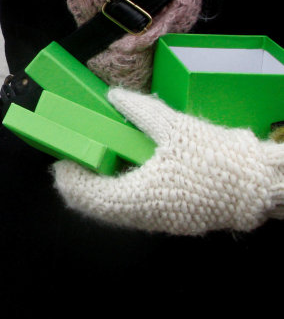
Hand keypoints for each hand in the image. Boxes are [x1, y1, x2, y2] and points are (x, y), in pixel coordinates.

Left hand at [53, 87, 283, 234]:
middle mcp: (146, 215)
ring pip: (118, 211)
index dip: (70, 179)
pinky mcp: (173, 219)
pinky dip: (123, 192)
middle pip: (100, 207)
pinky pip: (137, 210)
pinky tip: (124, 169)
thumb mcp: (173, 125)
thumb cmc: (214, 156)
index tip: (61, 160)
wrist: (257, 184)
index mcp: (140, 195)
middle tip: (75, 158)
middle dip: (83, 183)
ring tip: (97, 159)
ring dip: (102, 188)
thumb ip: (138, 110)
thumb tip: (112, 96)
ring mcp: (160, 221)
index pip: (90, 196)